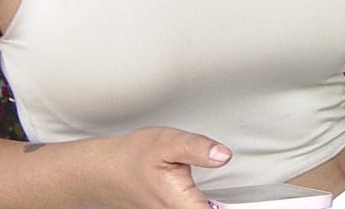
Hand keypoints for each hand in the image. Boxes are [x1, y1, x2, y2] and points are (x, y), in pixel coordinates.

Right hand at [90, 126, 230, 207]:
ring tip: (219, 196)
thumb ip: (198, 149)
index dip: (230, 207)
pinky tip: (205, 198)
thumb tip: (223, 155)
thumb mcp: (169, 143)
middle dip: (220, 204)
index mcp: (182, 203)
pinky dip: (199, 204)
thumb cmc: (133, 157)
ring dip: (209, 203)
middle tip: (236, 196)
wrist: (102, 170)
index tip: (242, 199)